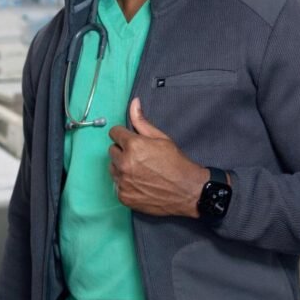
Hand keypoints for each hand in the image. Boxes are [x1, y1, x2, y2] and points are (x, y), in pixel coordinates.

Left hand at [108, 98, 207, 216]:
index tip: (132, 141)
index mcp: (133, 146)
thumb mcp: (161, 138)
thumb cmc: (176, 164)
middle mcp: (124, 163)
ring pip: (113, 168)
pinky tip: (140, 183)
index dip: (124, 135)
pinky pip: (117, 185)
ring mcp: (123, 182)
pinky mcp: (123, 196)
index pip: (114, 133)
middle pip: (112, 151)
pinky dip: (126, 184)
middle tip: (140, 157)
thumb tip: (134, 103)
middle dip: (123, 151)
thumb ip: (142, 121)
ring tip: (140, 171)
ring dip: (122, 167)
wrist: (187, 190)